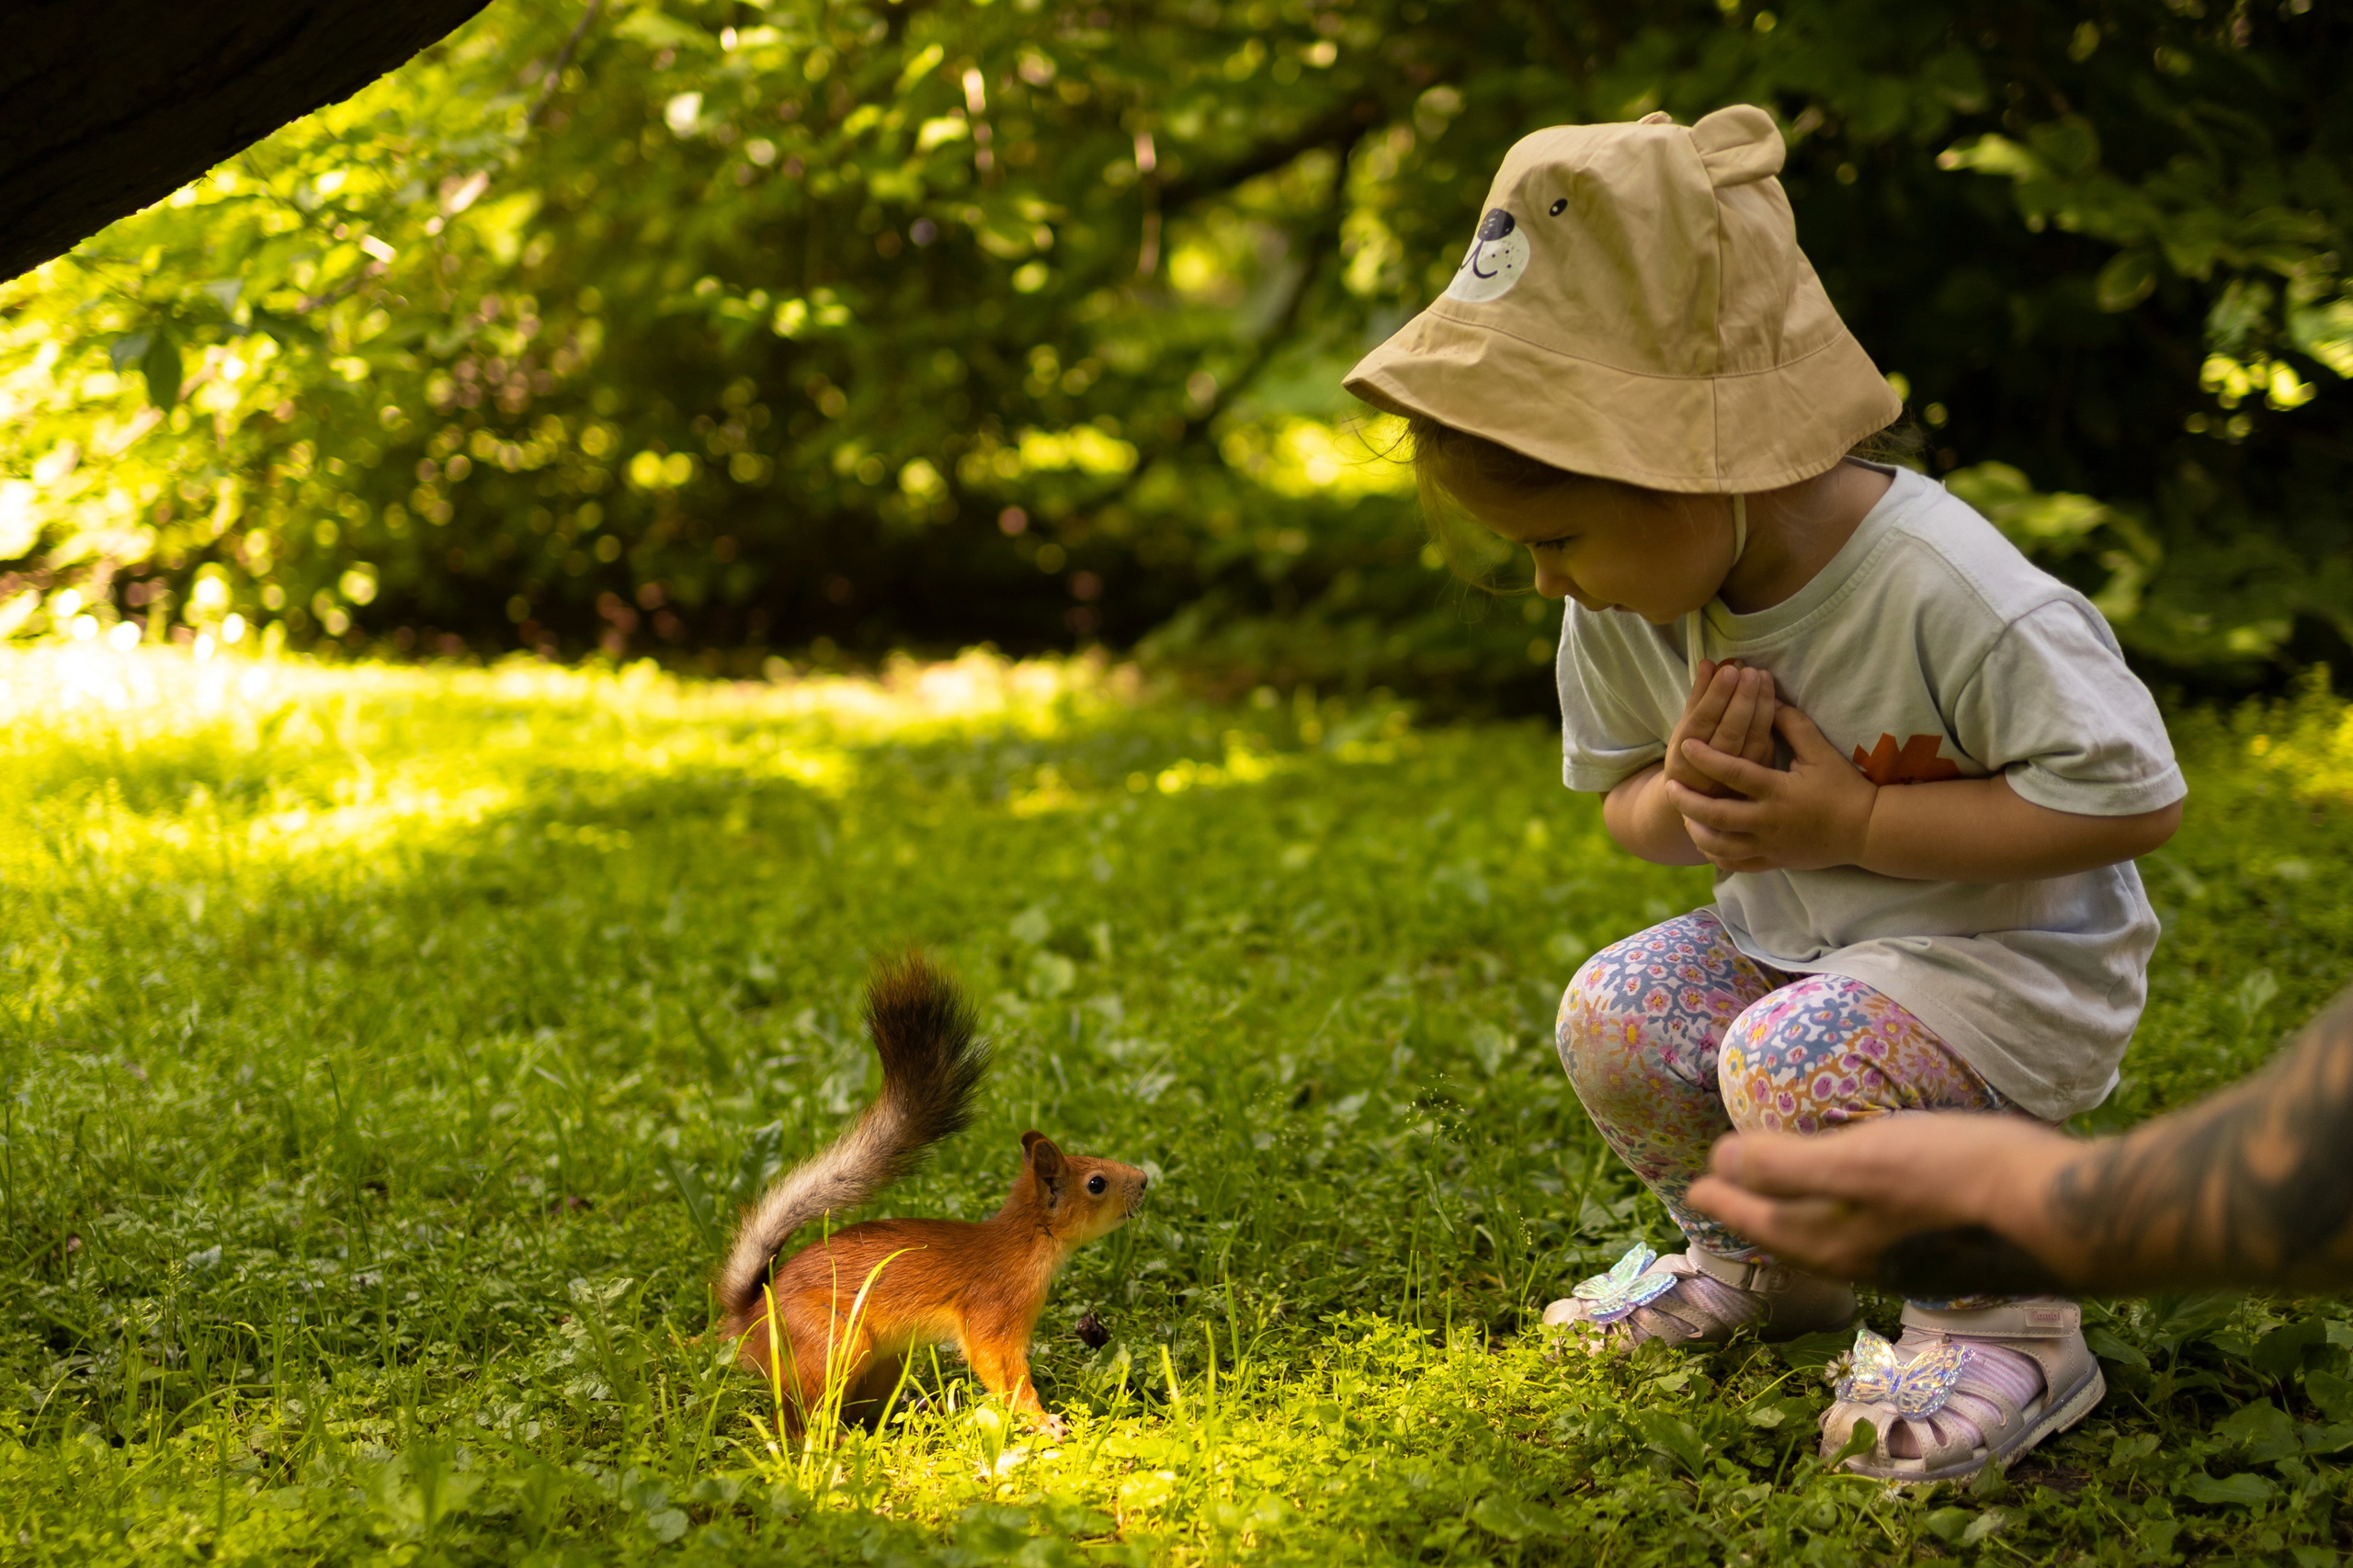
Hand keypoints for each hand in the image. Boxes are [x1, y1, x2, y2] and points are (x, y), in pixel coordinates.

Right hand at [1664, 660, 1777, 800]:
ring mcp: (1735, 783)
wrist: (1699, 805)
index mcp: (1684, 758)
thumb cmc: (1691, 759)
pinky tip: (1776, 701)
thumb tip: (1708, 664)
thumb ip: (1697, 699)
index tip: (1729, 669)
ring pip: (1753, 742)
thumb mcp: (1685, 731)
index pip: (1702, 722)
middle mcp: (1708, 774)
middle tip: (1751, 671)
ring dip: (1761, 707)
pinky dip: (1771, 725)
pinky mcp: (1756, 785)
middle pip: (1730, 733)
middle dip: (1742, 699)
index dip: (1717, 695)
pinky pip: (1767, 751)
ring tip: (1764, 678)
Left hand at [1665, 702, 1875, 871]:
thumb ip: (1793, 724)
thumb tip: (1768, 699)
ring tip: (1683, 817)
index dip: (1706, 758)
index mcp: (1777, 790)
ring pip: (1720, 846)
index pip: (1733, 772)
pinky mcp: (1774, 861)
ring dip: (1697, 831)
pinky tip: (1706, 843)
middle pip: (1716, 814)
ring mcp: (1769, 845)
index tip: (1685, 745)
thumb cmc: (1845, 787)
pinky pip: (1737, 865)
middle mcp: (1768, 821)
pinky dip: (1716, 855)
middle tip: (1669, 787)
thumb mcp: (1820, 751)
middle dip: (1687, 801)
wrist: (1868, 831)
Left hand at [1685, 1116, 2080, 1283]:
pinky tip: (1875, 1198)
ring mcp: (1917, 1263)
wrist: (2068, 1216)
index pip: (1761, 1222)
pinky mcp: (1956, 1249)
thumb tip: (1721, 1161)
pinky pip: (1880, 1233)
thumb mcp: (1863, 1161)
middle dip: (1758, 1216)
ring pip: (1839, 1241)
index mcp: (1838, 1245)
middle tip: (1730, 1194)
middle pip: (1795, 1239)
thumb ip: (1788, 1165)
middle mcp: (1871, 1265)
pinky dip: (1855, 1213)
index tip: (1694, 1185)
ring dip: (1805, 1219)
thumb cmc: (1959, 1181)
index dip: (1725, 1200)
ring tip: (1791, 1197)